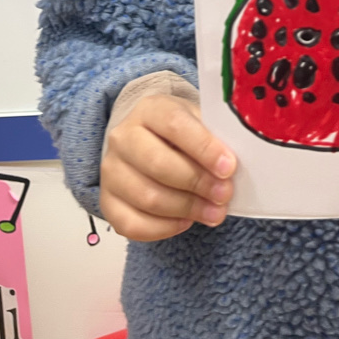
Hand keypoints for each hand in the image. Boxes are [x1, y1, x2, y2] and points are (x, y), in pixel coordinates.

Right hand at [100, 94, 236, 241]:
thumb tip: (231, 167)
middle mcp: (123, 137)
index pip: (175, 124)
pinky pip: (132, 224)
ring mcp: (110, 170)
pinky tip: (186, 222)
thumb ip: (213, 137)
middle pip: (158, 164)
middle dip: (197, 183)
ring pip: (147, 197)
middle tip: (224, 195)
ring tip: (214, 212)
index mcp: (149, 109)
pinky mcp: (107, 201)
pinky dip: (163, 228)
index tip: (229, 167)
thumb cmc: (180, 131)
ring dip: (186, 209)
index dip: (204, 148)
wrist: (147, 137)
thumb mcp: (197, 120)